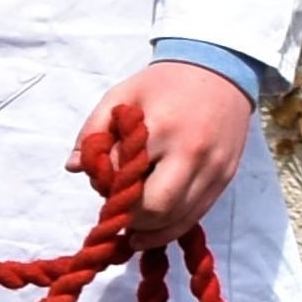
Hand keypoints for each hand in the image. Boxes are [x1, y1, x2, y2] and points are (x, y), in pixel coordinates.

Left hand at [76, 60, 255, 246]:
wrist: (219, 71)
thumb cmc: (162, 84)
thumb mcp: (120, 97)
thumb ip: (93, 132)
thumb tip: (75, 167)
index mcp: (162, 130)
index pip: (126, 179)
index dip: (108, 188)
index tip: (101, 183)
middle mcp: (193, 154)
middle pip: (157, 209)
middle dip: (131, 218)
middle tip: (118, 212)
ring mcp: (214, 169)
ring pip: (180, 220)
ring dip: (152, 230)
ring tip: (132, 229)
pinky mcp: (226, 177)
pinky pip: (198, 214)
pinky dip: (174, 226)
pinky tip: (155, 228)